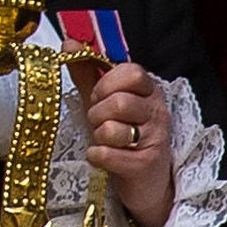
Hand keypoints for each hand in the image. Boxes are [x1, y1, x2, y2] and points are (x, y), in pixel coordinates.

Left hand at [69, 57, 171, 226]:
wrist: (145, 185)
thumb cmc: (123, 140)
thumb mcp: (105, 103)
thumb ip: (88, 73)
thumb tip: (68, 42)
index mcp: (149, 92)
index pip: (131, 72)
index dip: (107, 84)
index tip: (100, 97)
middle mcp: (158, 112)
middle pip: (118, 101)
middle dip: (97, 113)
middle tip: (99, 123)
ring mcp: (155, 139)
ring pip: (112, 127)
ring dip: (98, 135)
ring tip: (104, 141)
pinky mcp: (145, 165)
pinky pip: (108, 153)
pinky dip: (97, 156)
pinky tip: (102, 158)